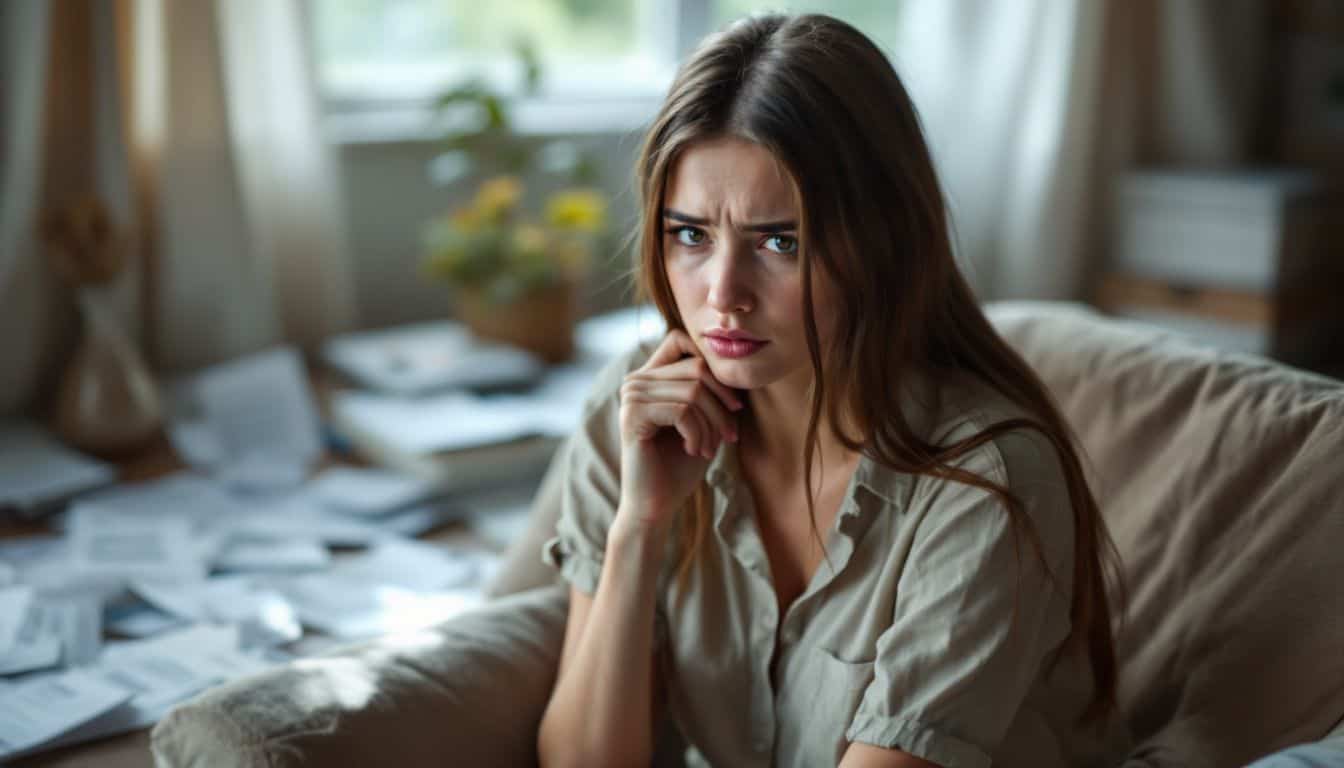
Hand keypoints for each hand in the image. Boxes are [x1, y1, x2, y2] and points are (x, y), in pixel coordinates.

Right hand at [616, 329, 743, 527]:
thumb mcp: (705, 421)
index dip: (714, 368)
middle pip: (697, 368)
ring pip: (693, 392)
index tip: (734, 405)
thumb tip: (737, 366)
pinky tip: (695, 451)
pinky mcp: (632, 415)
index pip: (682, 341)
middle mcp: (636, 380)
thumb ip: (712, 391)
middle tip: (728, 436)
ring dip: (712, 424)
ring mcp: (631, 395)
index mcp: (650, 376)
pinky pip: (682, 411)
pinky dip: (698, 434)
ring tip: (710, 448)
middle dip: (722, 405)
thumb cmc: (681, 464)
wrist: (657, 504)